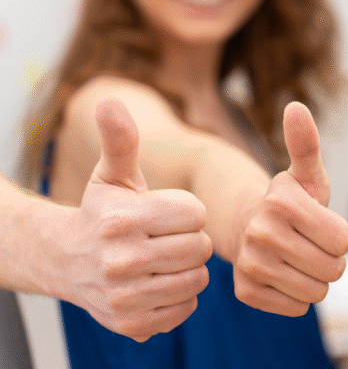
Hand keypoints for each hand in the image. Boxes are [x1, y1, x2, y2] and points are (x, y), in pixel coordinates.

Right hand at [64, 98, 211, 341]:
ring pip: (197, 279)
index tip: (169, 213)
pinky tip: (159, 282)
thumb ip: (121, 141)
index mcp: (124, 219)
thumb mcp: (112, 175)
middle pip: (200, 248)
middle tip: (167, 238)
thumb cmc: (103, 212)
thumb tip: (110, 102)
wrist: (67, 261)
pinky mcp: (131, 325)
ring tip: (165, 259)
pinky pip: (186, 308)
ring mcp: (125, 296)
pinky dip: (180, 296)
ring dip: (189, 268)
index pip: (197, 214)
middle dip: (191, 239)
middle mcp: (121, 260)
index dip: (189, 211)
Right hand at [233, 102, 347, 315]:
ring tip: (297, 258)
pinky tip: (282, 274)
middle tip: (309, 244)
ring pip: (316, 293)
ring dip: (315, 279)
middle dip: (330, 260)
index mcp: (282, 202)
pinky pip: (297, 307)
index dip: (339, 236)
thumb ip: (306, 144)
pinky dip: (296, 295)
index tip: (320, 224)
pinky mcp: (245, 291)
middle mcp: (261, 233)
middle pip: (333, 271)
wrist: (245, 225)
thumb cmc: (290, 201)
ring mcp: (250, 264)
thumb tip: (296, 106)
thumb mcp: (305, 173)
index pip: (344, 242)